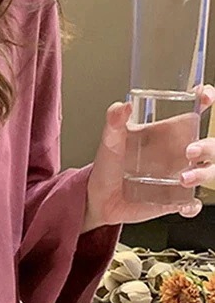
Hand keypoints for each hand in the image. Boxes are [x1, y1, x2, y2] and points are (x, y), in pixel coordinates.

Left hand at [83, 85, 214, 232]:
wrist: (98, 199)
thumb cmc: (108, 167)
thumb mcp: (110, 142)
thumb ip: (114, 123)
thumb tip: (121, 106)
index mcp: (168, 134)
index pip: (196, 112)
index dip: (206, 101)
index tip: (205, 97)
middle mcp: (178, 154)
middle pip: (210, 146)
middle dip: (209, 147)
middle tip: (191, 151)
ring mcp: (179, 177)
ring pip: (209, 172)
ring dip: (204, 174)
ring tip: (184, 179)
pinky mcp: (173, 200)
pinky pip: (192, 204)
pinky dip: (192, 206)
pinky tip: (184, 206)